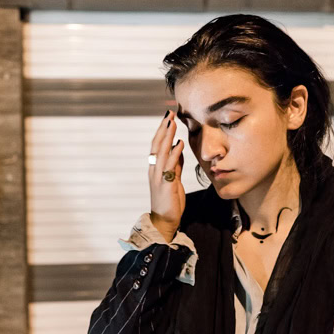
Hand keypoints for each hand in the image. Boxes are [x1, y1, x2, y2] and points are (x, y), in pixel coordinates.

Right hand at [148, 110, 184, 242]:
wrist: (165, 221)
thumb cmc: (170, 201)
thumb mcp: (175, 179)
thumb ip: (176, 164)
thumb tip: (179, 148)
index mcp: (155, 169)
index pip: (157, 145)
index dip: (162, 131)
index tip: (168, 117)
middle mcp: (154, 170)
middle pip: (157, 145)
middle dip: (163, 128)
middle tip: (169, 113)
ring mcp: (158, 177)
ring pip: (161, 152)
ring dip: (167, 136)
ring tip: (172, 122)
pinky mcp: (165, 185)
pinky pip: (170, 166)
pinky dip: (174, 154)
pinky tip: (179, 144)